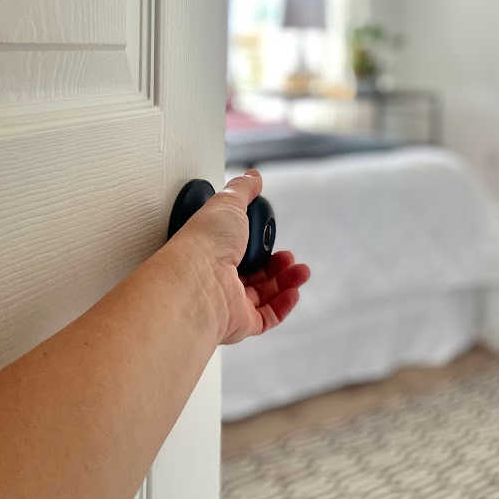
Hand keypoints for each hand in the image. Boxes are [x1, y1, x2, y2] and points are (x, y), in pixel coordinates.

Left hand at [172, 170, 309, 344]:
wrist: (198, 281)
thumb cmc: (204, 243)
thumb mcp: (228, 203)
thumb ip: (243, 189)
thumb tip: (253, 176)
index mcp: (212, 251)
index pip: (239, 249)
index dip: (260, 244)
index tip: (274, 238)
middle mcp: (218, 278)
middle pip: (255, 274)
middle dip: (278, 265)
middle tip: (289, 257)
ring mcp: (228, 302)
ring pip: (264, 295)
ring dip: (287, 282)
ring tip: (300, 271)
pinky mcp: (239, 323)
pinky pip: (266, 317)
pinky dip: (284, 305)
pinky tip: (294, 291)